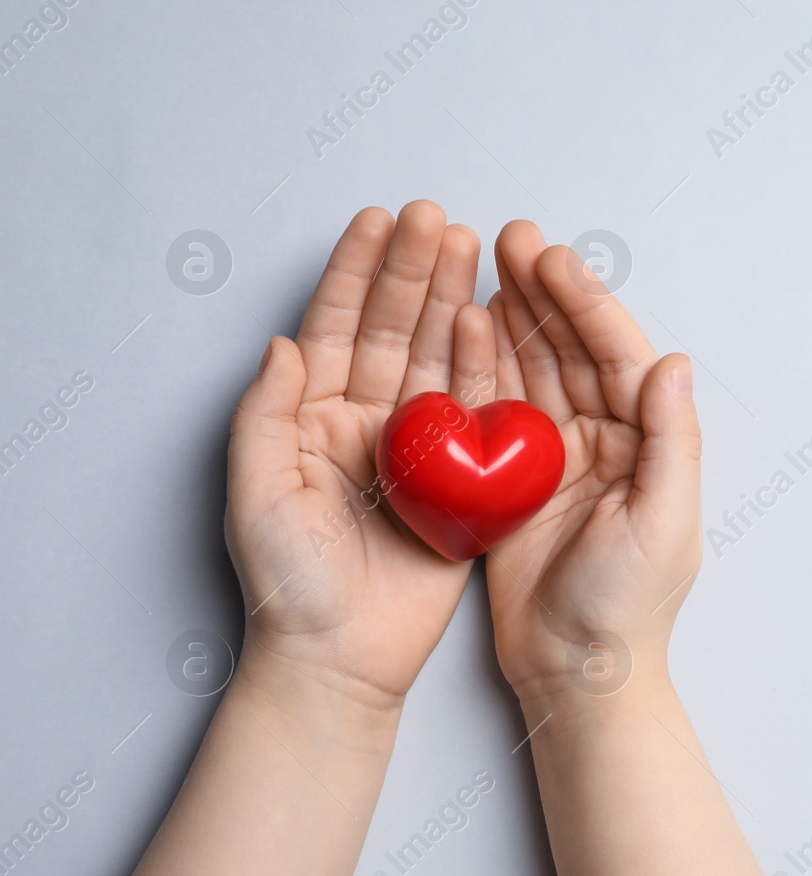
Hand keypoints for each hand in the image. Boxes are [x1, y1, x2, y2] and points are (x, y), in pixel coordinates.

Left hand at [226, 201, 496, 705]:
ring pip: (439, 358)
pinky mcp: (463, 480)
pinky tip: (490, 321)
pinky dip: (486, 366)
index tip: (380, 220)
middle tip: (438, 218)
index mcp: (315, 417)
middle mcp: (369, 421)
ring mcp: (420, 448)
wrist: (341, 658)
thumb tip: (282, 343)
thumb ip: (266, 415)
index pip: (337, 327)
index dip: (357, 272)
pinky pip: (478, 412)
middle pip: (395, 330)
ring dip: (453, 301)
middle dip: (414, 270)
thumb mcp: (257, 492)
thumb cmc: (289, 584)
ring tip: (473, 247)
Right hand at [481, 220, 701, 703]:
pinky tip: (461, 325)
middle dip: (543, 293)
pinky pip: (493, 410)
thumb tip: (674, 363)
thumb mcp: (663, 522)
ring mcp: (552, 456)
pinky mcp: (509, 479)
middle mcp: (602, 440)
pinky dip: (478, 367)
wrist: (576, 672)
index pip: (618, 356)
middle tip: (509, 238)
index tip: (553, 258)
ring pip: (531, 368)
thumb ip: (671, 441)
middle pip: (572, 349)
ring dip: (509, 316)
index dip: (587, 304)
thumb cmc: (629, 606)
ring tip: (481, 263)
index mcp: (646, 443)